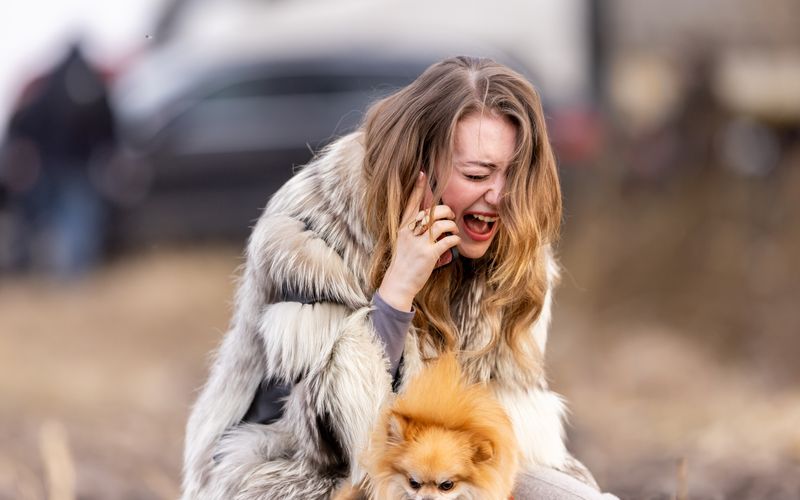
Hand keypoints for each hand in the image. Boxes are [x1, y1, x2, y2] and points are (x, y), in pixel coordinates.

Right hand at [378, 172, 460, 310]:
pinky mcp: (428, 255)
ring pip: (441, 224)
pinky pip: (448, 240)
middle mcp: (410, 232)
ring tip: (453, 230)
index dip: (418, 188)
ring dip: (452, 225)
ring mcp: (419, 243)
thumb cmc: (404, 262)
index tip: (422, 173)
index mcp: (404, 227)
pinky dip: (455, 239)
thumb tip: (429, 218)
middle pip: (431, 212)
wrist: (398, 283)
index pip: (411, 203)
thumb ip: (414, 229)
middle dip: (445, 211)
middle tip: (450, 215)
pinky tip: (455, 241)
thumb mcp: (403, 241)